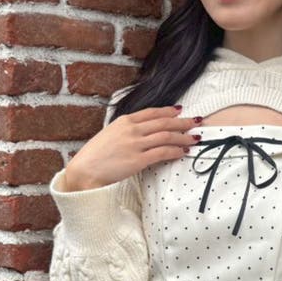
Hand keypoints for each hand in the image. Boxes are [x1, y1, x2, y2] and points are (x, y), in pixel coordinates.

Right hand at [63, 104, 201, 191]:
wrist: (85, 170)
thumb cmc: (95, 157)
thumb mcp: (109, 136)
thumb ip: (125, 133)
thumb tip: (139, 135)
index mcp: (124, 121)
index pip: (151, 112)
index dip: (167, 111)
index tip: (179, 110)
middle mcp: (132, 129)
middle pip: (163, 122)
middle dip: (182, 122)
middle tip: (196, 122)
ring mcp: (136, 144)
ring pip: (166, 136)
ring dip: (183, 137)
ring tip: (195, 138)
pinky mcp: (138, 160)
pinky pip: (162, 152)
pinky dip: (175, 151)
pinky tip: (183, 152)